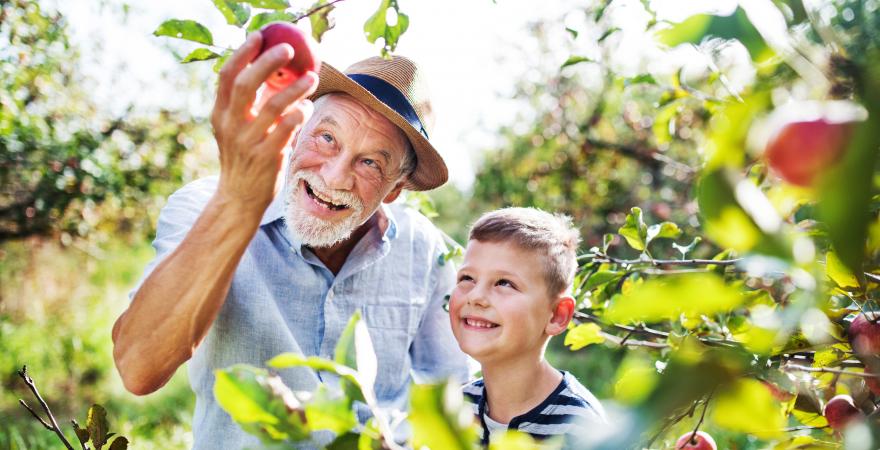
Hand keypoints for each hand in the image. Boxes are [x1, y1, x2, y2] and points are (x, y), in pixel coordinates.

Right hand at [210, 32, 318, 215]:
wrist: (238, 198)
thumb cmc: (243, 158)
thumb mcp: (234, 130)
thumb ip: (247, 105)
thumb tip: (270, 73)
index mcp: (220, 114)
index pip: (227, 75)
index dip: (243, 53)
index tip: (260, 36)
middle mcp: (231, 125)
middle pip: (247, 84)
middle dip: (268, 62)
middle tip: (289, 49)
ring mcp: (247, 141)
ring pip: (273, 106)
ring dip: (296, 88)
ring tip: (312, 78)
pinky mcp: (265, 157)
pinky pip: (287, 129)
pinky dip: (299, 114)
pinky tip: (307, 108)